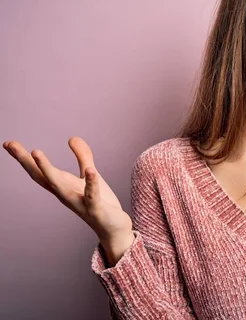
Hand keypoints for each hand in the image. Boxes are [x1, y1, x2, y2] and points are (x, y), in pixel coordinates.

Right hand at [3, 137, 132, 242]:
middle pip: (42, 176)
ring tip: (35, 152)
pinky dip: (90, 183)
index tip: (8, 143)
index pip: (39, 171)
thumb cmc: (99, 202)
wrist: (114, 228)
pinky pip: (92, 195)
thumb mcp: (90, 174)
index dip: (24, 158)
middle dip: (26, 161)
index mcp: (62, 185)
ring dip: (47, 169)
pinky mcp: (95, 209)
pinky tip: (91, 170)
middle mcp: (65, 194)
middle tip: (11, 145)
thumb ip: (82, 157)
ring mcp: (78, 202)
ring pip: (59, 186)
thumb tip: (71, 137)